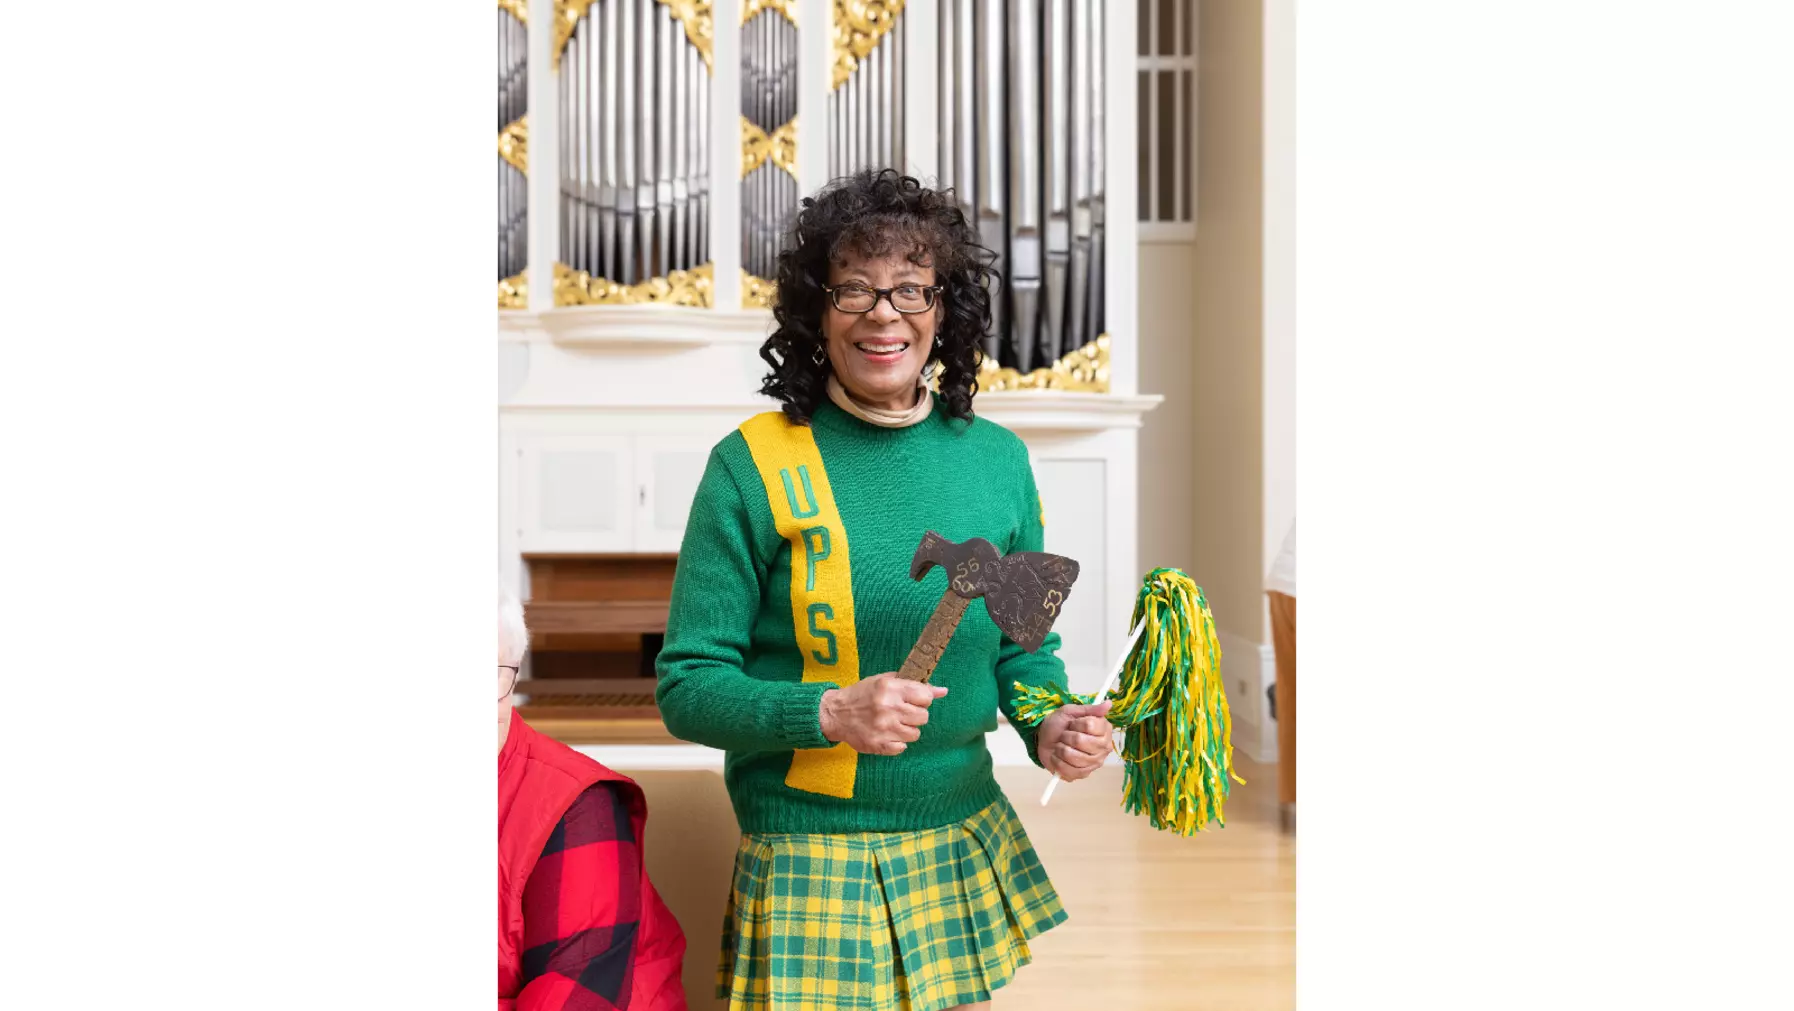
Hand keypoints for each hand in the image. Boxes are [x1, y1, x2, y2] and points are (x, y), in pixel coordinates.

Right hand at [819, 674, 947, 755]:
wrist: (835, 714)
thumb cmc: (862, 694)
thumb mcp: (884, 681)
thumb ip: (913, 684)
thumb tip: (943, 691)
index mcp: (890, 688)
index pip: (925, 696)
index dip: (922, 699)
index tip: (913, 700)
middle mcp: (888, 707)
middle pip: (923, 716)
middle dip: (915, 714)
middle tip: (901, 712)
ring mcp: (884, 728)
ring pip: (915, 734)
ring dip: (907, 729)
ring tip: (893, 723)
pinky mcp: (879, 745)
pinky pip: (902, 747)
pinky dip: (897, 742)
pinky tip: (887, 734)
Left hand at [1036, 700, 1113, 780]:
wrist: (1045, 737)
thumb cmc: (1060, 723)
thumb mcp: (1072, 711)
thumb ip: (1090, 709)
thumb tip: (1108, 704)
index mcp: (1104, 730)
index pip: (1090, 725)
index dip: (1077, 723)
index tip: (1072, 723)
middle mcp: (1104, 748)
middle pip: (1081, 741)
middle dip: (1066, 736)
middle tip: (1065, 735)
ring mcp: (1094, 763)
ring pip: (1073, 757)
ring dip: (1061, 749)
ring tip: (1061, 745)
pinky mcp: (1082, 774)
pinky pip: (1068, 770)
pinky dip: (1057, 761)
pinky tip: (1058, 756)